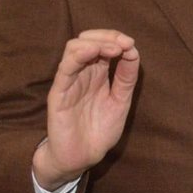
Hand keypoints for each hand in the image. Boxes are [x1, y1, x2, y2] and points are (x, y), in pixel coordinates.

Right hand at [33, 30, 139, 189]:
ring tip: (113, 49)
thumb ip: (126, 78)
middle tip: (124, 43)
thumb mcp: (120, 101)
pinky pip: (65, 69)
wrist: (83, 156)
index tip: (131, 44)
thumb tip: (133, 51)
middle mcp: (82, 74)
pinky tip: (93, 52)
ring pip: (74, 49)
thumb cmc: (99, 130)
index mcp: (97, 74)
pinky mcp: (59, 93)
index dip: (116, 39)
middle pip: (88, 41)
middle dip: (107, 36)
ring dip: (95, 43)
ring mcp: (69, 82)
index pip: (103, 45)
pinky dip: (78, 56)